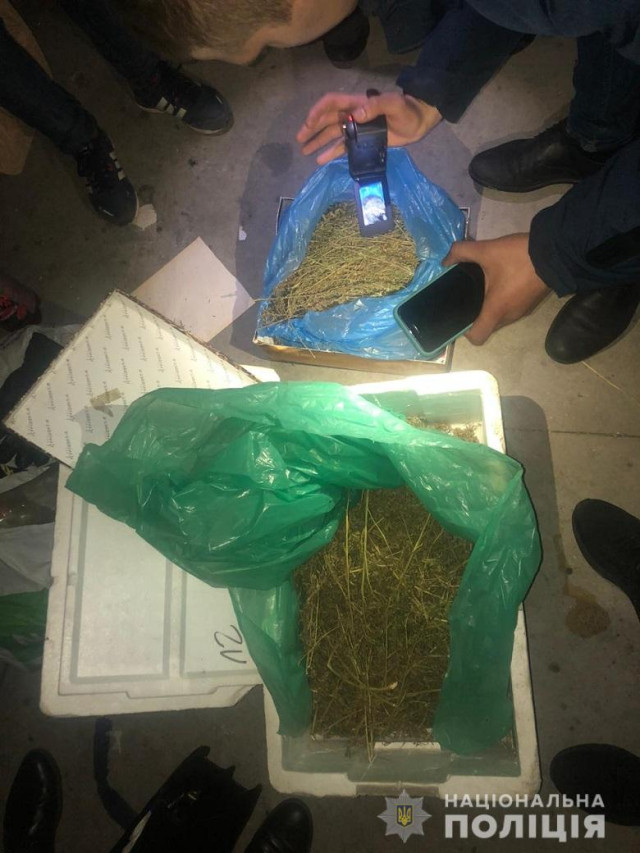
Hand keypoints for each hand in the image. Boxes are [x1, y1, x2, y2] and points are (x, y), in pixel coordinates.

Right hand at [296, 91, 441, 164]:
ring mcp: (356, 128)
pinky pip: (343, 147)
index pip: (331, 103)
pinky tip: (321, 160)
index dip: (317, 112)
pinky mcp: (362, 141)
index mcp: (357, 103)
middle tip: (300, 140)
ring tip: (305, 152)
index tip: (308, 124)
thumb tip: (356, 114)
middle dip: (312, 129)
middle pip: (326, 120)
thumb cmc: (406, 110)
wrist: (418, 122)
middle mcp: (352, 115)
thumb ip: (376, 106)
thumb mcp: (394, 104)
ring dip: (318, 142)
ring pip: (332, 134)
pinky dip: (331, 152)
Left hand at [443, 234, 551, 344]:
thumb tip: (446, 260)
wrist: (557, 250)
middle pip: (487, 326)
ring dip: (490, 307)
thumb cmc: (518, 256)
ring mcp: (522, 311)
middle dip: (476, 315)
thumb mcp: (487, 250)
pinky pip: (511, 309)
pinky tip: (499, 282)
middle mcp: (509, 316)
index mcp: (496, 310)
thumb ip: (461, 253)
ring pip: (500, 318)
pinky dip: (503, 301)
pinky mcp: (530, 303)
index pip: (477, 337)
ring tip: (481, 287)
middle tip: (466, 296)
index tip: (460, 315)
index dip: (465, 331)